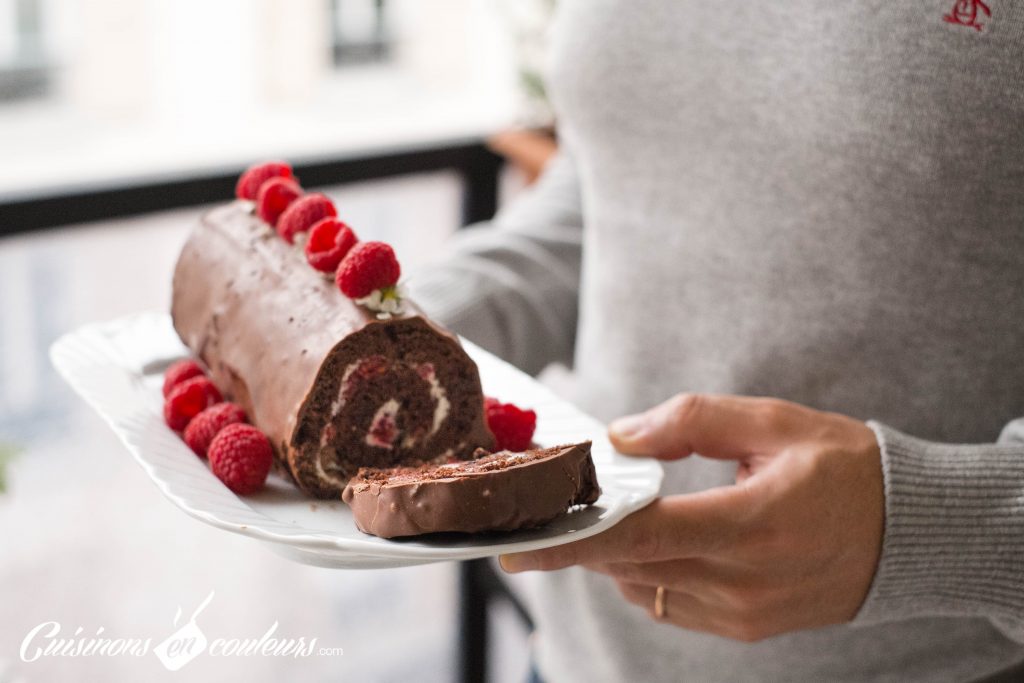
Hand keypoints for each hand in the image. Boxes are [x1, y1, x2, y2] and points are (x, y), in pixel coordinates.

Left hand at [499, 393, 883, 641]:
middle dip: (580, 540)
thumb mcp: (775, 423)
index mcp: (751, 524)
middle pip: (630, 565)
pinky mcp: (746, 626)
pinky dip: (646, 572)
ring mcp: (743, 612)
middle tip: (545, 512)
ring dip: (613, 553)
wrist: (906, 533)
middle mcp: (743, 581)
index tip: (519, 543)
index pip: (642, 535)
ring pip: (644, 586)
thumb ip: (693, 421)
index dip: (574, 539)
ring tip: (601, 515)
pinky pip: (670, 603)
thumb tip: (622, 435)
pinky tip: (652, 540)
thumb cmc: (844, 468)